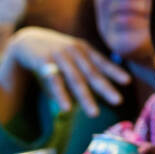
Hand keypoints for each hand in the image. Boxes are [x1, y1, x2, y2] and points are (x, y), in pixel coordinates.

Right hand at [2, 27, 130, 117]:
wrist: (27, 39)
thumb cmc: (55, 51)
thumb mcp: (72, 56)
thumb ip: (84, 69)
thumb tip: (96, 91)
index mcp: (83, 50)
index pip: (101, 62)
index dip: (114, 71)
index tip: (128, 81)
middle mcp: (74, 51)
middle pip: (92, 73)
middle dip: (105, 88)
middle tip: (118, 101)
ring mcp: (59, 56)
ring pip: (75, 80)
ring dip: (85, 98)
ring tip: (94, 114)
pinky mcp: (43, 62)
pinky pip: (54, 82)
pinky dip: (61, 95)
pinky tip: (67, 108)